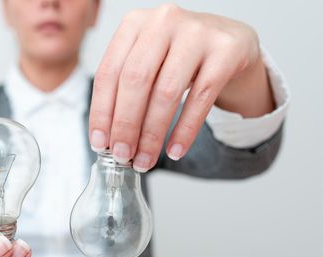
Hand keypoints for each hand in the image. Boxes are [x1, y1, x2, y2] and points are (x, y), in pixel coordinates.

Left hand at [89, 4, 271, 171]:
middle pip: (135, 81)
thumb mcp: (148, 63)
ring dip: (152, 134)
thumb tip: (108, 140)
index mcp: (134, 23)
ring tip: (145, 160)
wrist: (232, 44)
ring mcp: (198, 32)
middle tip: (122, 155)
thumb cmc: (180, 58)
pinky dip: (185, 130)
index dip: (101, 112)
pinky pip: (201, 98)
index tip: (100, 143)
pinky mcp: (226, 50)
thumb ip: (126, 92)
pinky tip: (175, 150)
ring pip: (166, 92)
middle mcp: (164, 21)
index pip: (108, 73)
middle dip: (125, 125)